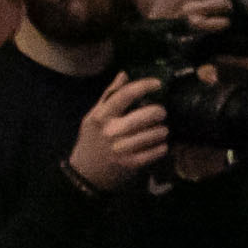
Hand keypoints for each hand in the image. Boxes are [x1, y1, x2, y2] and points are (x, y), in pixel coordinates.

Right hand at [67, 74, 168, 191]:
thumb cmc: (91, 141)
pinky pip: (156, 151)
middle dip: (160, 111)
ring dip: (162, 130)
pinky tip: (159, 145)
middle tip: (160, 113)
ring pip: (155, 133)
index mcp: (101, 116)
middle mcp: (112, 131)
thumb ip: (109, 95)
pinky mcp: (131, 164)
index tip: (158, 84)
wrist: (85, 174)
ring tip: (160, 130)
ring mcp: (122, 149)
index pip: (127, 94)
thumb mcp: (94, 116)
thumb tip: (125, 73)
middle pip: (148, 114)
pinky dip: (161, 147)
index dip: (146, 85)